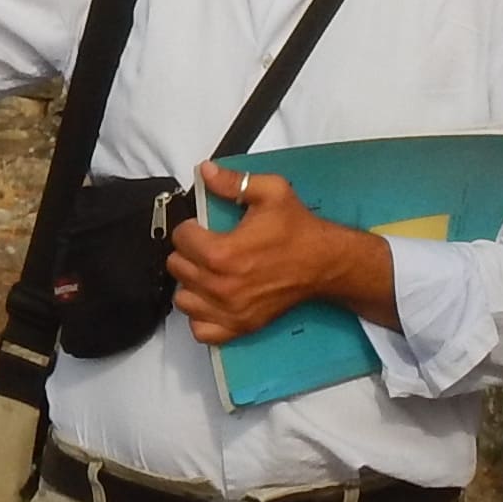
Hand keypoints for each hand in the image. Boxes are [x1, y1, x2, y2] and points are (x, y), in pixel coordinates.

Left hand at [167, 167, 394, 343]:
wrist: (324, 263)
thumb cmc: (297, 228)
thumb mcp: (271, 192)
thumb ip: (233, 181)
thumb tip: (204, 171)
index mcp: (223, 253)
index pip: (181, 239)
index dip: (189, 227)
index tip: (201, 226)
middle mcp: (222, 287)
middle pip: (178, 268)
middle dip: (188, 253)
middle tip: (206, 246)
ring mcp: (230, 311)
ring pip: (184, 299)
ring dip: (191, 283)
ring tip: (207, 271)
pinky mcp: (240, 327)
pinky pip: (201, 330)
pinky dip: (201, 315)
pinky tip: (211, 299)